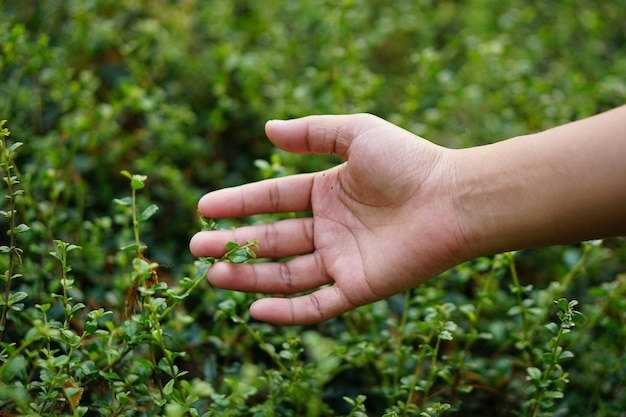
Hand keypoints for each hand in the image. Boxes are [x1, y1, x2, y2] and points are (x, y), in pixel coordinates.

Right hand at [189, 114, 467, 324]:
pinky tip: (255, 310)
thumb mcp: (356, 133)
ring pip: (287, 273)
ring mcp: (344, 260)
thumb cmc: (409, 161)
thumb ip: (312, 132)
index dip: (238, 203)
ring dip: (249, 277)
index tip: (203, 207)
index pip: (273, 199)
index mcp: (329, 192)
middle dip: (234, 244)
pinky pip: (317, 304)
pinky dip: (287, 312)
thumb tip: (267, 129)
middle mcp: (332, 228)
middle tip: (197, 247)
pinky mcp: (359, 287)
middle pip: (273, 239)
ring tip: (212, 277)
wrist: (454, 199)